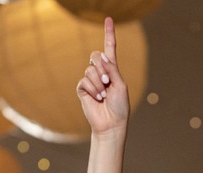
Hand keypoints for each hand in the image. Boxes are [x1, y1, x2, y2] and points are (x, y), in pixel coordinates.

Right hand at [76, 17, 128, 135]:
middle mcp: (100, 72)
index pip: (110, 48)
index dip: (109, 34)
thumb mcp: (120, 85)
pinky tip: (97, 99)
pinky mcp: (83, 89)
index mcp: (112, 69)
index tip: (109, 19)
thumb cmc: (119, 106)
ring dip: (98, 83)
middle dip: (101, 67)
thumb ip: (112, 69)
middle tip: (107, 82)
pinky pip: (84, 81)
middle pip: (95, 55)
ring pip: (90, 70)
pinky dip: (92, 90)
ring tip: (104, 95)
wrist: (111, 124)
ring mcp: (90, 80)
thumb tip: (102, 56)